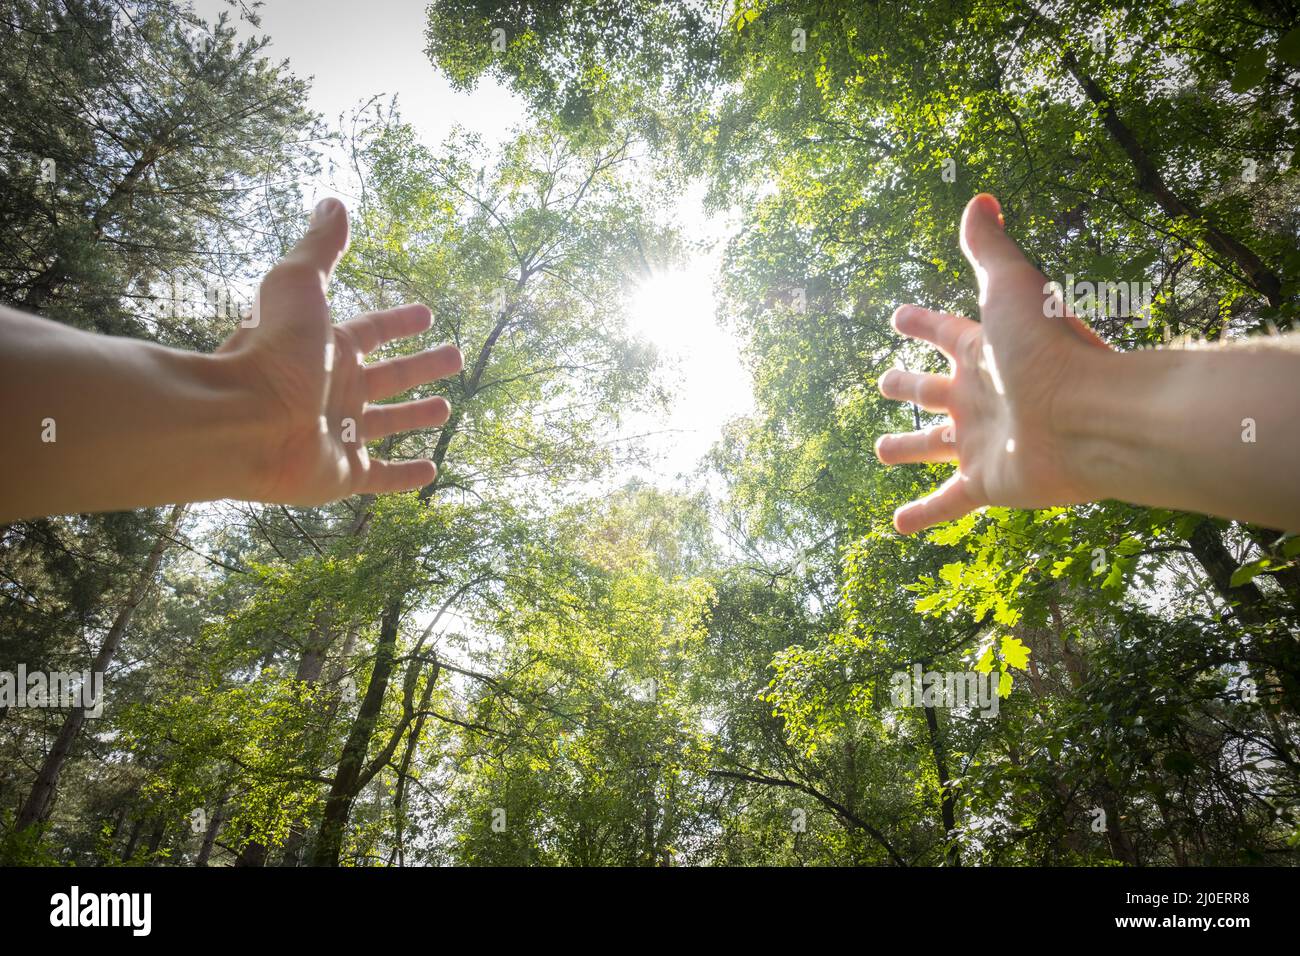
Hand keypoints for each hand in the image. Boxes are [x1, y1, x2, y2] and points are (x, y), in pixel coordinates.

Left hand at [218, 198, 462, 504]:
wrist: (242, 421)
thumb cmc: (271, 352)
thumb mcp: (299, 286)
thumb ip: (320, 248)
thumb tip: (333, 202)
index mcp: (328, 349)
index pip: (373, 332)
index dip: (400, 322)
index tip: (428, 314)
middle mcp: (336, 390)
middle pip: (389, 376)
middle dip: (422, 366)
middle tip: (456, 356)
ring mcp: (341, 433)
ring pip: (389, 423)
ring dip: (417, 416)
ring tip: (447, 408)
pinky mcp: (344, 474)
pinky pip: (382, 476)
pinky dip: (406, 476)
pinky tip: (431, 473)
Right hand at [875, 193, 1111, 534]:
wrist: (1090, 418)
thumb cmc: (1051, 350)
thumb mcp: (1010, 289)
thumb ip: (989, 248)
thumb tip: (979, 198)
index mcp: (981, 352)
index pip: (942, 333)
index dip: (919, 324)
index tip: (896, 316)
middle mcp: (978, 396)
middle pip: (931, 391)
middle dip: (907, 387)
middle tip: (883, 383)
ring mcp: (979, 441)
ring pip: (932, 447)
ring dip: (908, 450)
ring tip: (883, 451)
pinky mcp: (985, 482)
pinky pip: (946, 503)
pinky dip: (922, 515)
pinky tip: (897, 526)